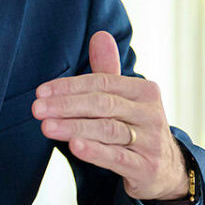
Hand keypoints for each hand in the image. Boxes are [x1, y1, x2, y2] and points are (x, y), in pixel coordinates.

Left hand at [32, 31, 188, 199]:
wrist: (167, 169)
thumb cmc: (135, 126)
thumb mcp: (124, 98)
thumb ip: (108, 70)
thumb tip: (100, 35)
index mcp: (144, 91)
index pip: (102, 83)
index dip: (69, 87)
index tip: (41, 92)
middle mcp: (150, 113)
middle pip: (102, 104)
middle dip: (66, 105)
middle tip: (37, 109)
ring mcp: (151, 141)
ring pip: (107, 129)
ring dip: (73, 126)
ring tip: (46, 126)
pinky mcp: (147, 167)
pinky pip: (117, 157)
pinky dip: (94, 151)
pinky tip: (74, 146)